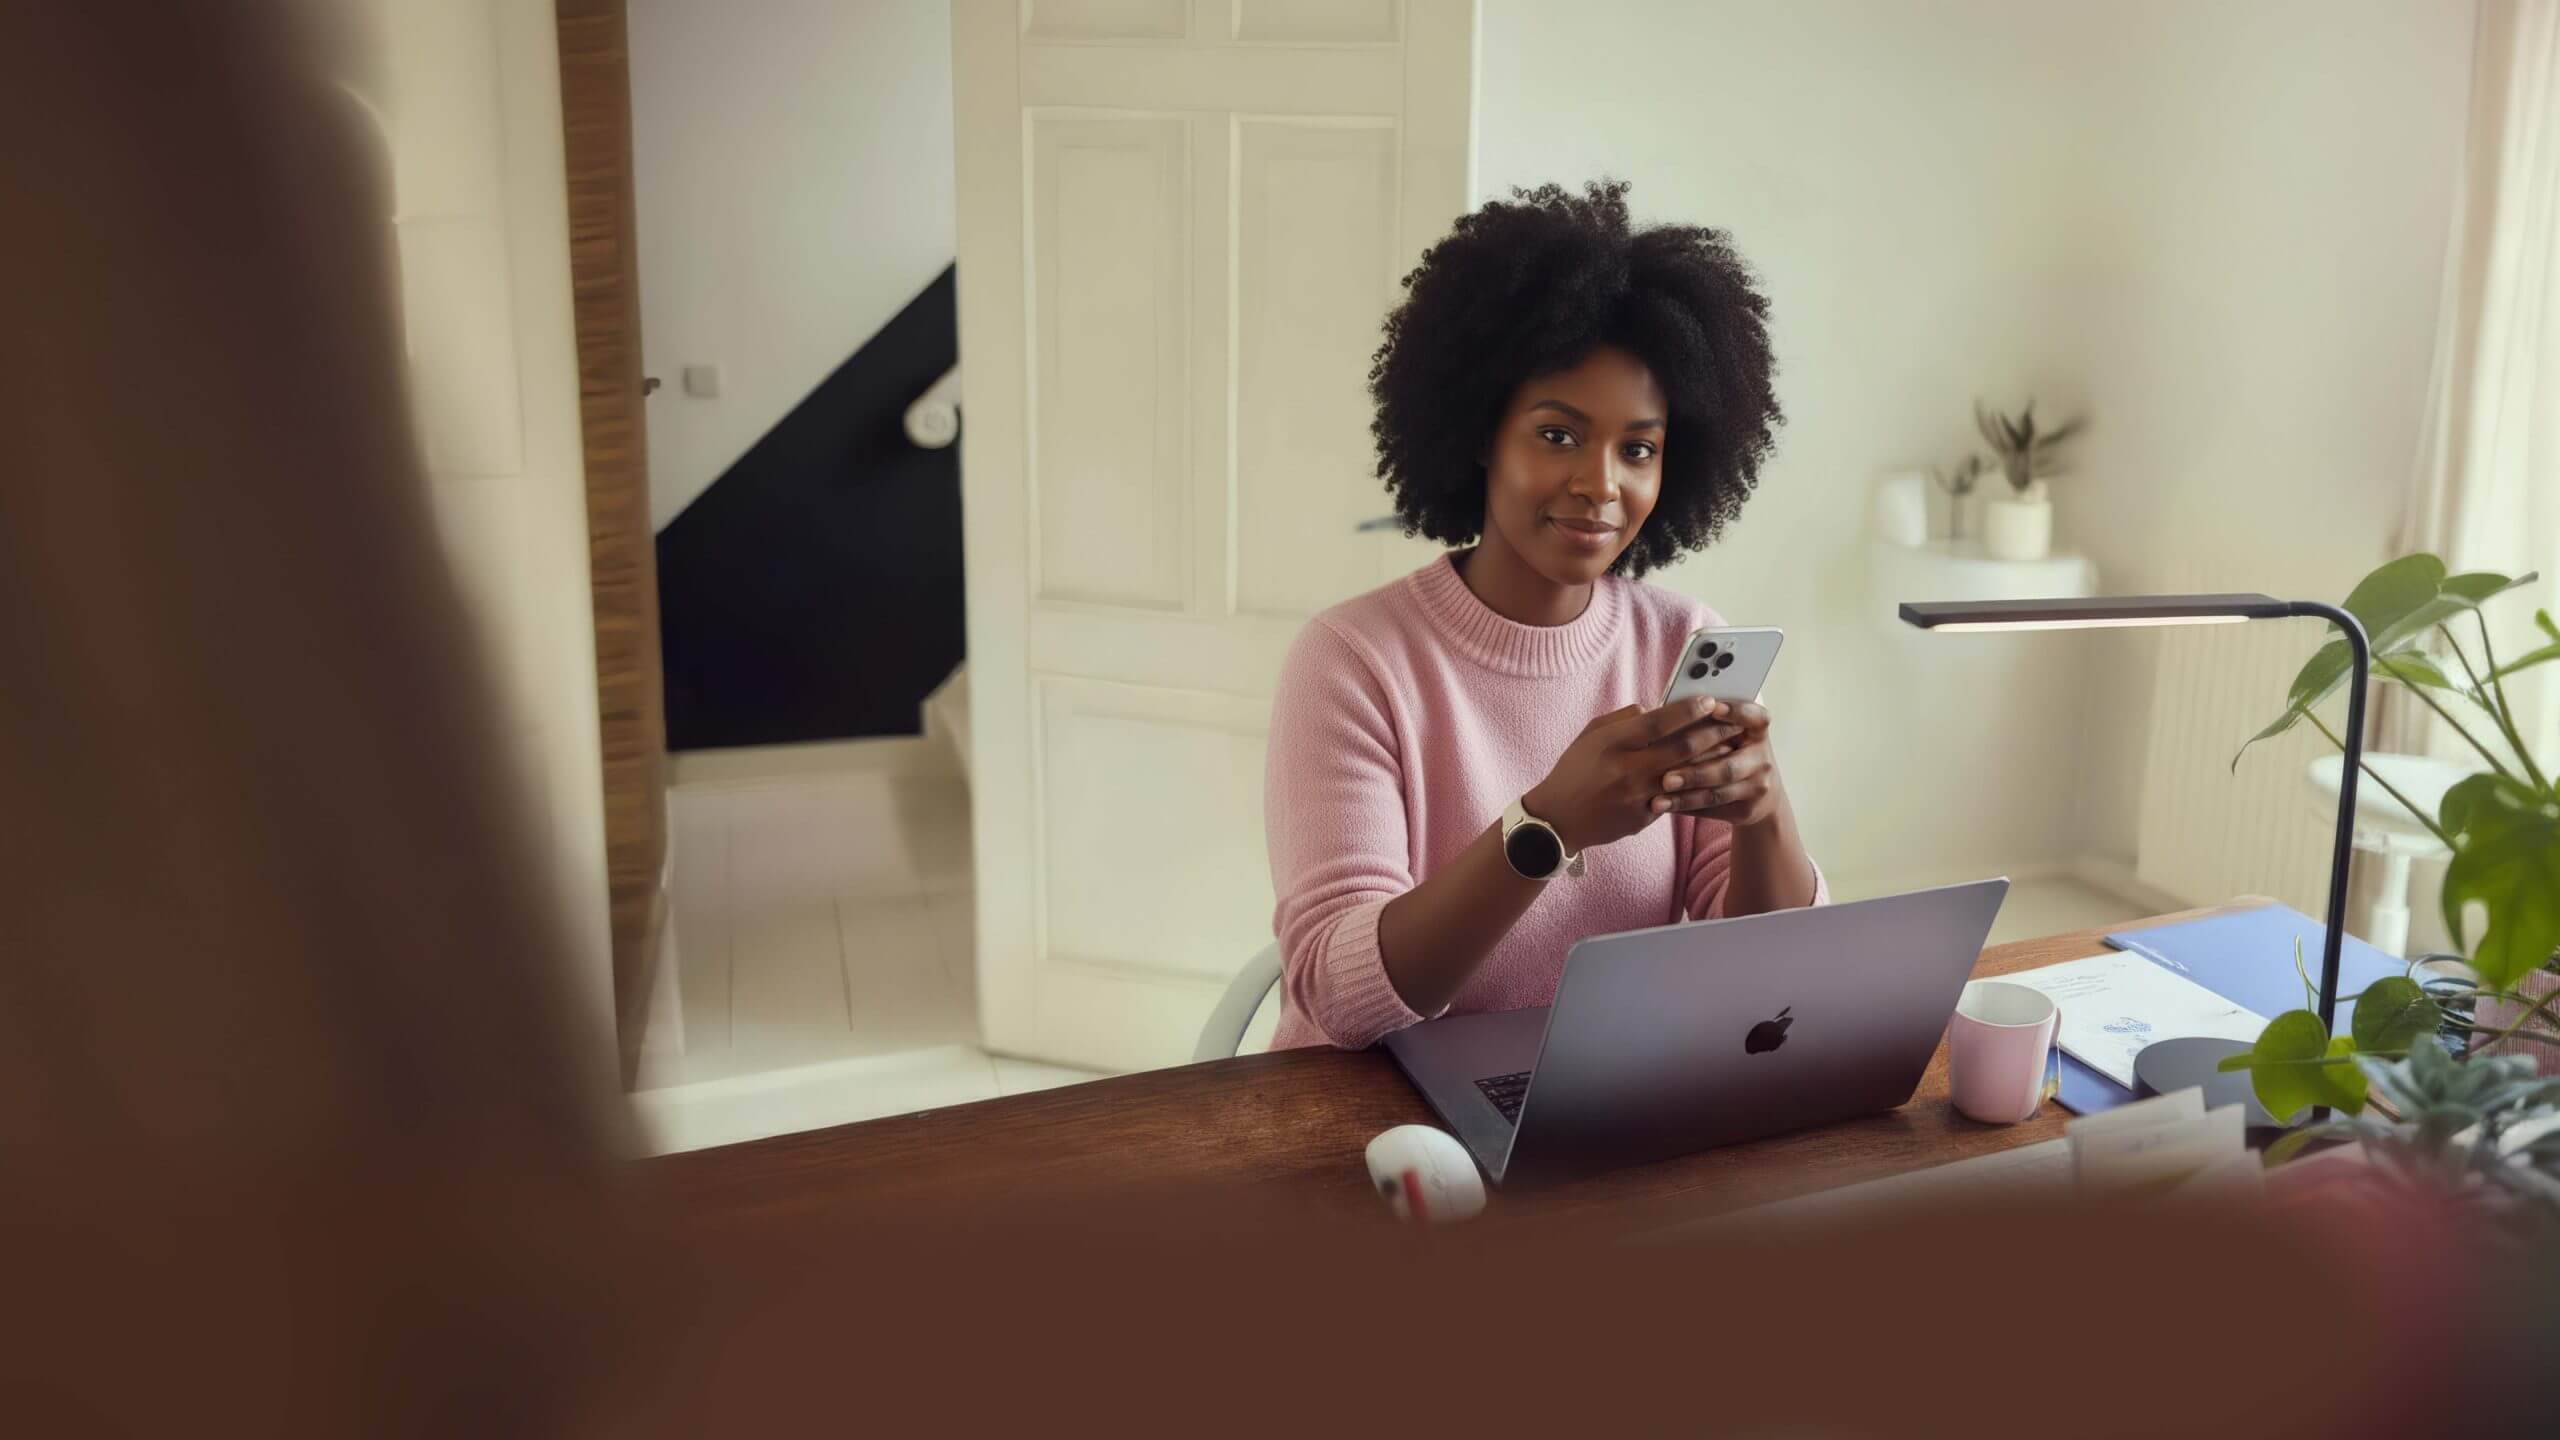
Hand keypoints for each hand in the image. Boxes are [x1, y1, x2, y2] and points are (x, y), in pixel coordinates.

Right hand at [1523, 695, 1744, 853]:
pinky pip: (1677, 798)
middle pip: (1681, 749)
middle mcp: (1627, 770)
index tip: (1710, 700)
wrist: (1557, 820)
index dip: (1687, 710)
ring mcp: (1638, 797)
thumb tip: (1656, 708)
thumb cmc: (1574, 770)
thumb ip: (1624, 719)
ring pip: (1687, 776)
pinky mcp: (1644, 818)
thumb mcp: (1591, 735)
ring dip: (1713, 760)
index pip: (1657, 723)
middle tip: (1733, 722)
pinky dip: (1695, 784)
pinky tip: (1711, 774)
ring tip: (1732, 746)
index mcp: (1612, 744)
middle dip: (1713, 733)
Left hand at [1648, 700, 1783, 826]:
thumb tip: (1650, 711)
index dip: (1737, 712)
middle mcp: (1761, 759)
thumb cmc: (1730, 752)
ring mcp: (1757, 787)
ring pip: (1717, 793)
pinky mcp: (1747, 810)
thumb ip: (1701, 722)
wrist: (1759, 796)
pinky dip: (1685, 806)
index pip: (1755, 717)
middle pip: (1728, 766)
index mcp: (1757, 731)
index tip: (1713, 707)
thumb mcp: (1726, 734)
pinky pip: (1712, 809)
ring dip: (1685, 796)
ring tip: (1658, 798)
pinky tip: (1663, 805)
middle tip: (1665, 777)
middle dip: (1695, 772)